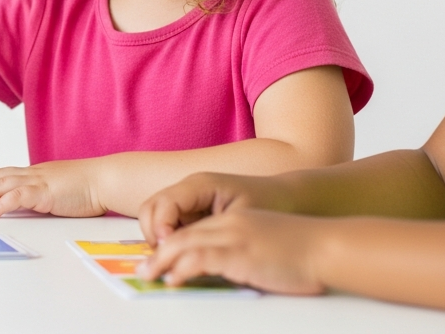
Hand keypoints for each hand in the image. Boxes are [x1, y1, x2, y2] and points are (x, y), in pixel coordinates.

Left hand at [0, 159, 107, 216]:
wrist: (107, 179)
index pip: (3, 173)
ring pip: (2, 184)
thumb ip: (44, 194)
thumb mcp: (60, 190)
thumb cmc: (89, 187)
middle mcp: (33, 173)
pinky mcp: (45, 192)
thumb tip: (32, 206)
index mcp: (36, 173)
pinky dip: (2, 203)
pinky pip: (18, 196)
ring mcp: (39, 181)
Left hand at [138, 208, 330, 294]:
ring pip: (185, 244)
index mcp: (235, 220)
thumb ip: (244, 251)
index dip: (172, 244)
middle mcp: (229, 224)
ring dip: (162, 261)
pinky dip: (183, 268)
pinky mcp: (240, 253)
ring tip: (149, 275)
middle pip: (182, 234)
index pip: (193, 228)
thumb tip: (231, 269)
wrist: (328, 246)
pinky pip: (201, 259)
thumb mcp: (267, 243)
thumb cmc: (305, 250)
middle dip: (158, 252)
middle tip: (144, 269)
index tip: (159, 258)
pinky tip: (173, 279)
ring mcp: (234, 237)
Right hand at [139, 172, 292, 244]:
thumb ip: (210, 236)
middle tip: (166, 259)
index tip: (169, 250)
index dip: (161, 228)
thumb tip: (184, 255)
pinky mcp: (194, 211)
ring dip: (157, 238)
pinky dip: (168, 240)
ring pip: (155, 216)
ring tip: (173, 260)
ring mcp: (189, 199)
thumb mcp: (241, 221)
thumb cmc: (272, 204)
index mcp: (199, 184)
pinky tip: (182, 257)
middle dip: (152, 234)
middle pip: (151, 207)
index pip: (164, 204)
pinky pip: (169, 224)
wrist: (293, 197)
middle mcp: (189, 188)